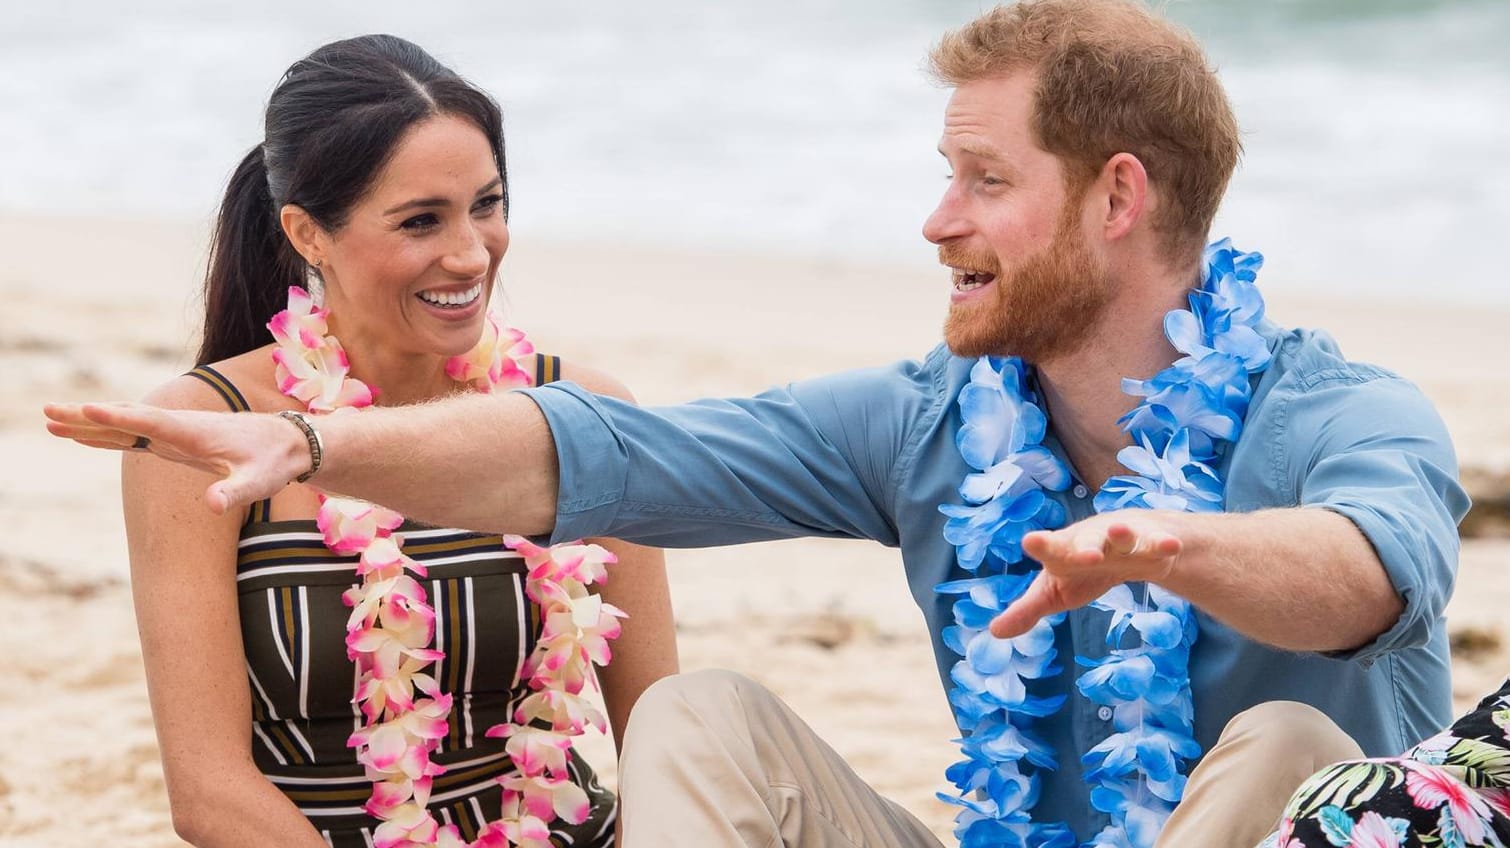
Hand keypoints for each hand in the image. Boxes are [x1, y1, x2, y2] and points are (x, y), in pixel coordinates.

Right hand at [43, 401, 308, 512]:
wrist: (293, 443)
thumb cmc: (277, 462)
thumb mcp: (260, 482)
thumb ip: (236, 492)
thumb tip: (213, 505)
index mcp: (196, 432)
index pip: (151, 423)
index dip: (120, 418)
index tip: (88, 410)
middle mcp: (181, 427)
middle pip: (127, 419)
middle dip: (88, 416)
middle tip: (47, 410)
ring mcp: (177, 432)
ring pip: (126, 425)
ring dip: (90, 422)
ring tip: (51, 420)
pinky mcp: (178, 440)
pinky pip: (135, 435)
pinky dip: (109, 433)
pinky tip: (86, 434)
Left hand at [988, 511, 1183, 638]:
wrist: (1126, 538)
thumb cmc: (1082, 567)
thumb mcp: (1055, 592)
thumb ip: (1026, 610)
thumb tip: (994, 632)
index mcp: (1064, 551)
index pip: (1049, 548)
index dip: (1041, 545)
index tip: (1030, 540)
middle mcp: (1091, 541)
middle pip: (1087, 542)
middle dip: (1086, 547)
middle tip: (1085, 555)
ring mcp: (1122, 540)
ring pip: (1122, 536)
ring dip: (1122, 535)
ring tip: (1120, 532)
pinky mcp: (1150, 544)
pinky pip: (1158, 544)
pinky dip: (1163, 545)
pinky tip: (1170, 546)